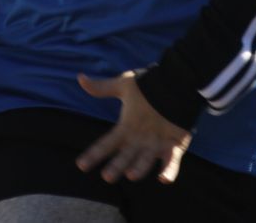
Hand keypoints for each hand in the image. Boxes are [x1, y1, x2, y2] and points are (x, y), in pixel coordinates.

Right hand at [75, 72, 191, 183]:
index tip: (80, 165)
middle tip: (107, 176)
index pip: (107, 144)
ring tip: (131, 175)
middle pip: (125, 157)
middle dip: (116, 167)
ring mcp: (157, 145)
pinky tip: (164, 178)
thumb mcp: (124, 86)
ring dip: (140, 168)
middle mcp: (139, 141)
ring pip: (146, 161)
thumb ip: (103, 87)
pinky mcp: (175, 147)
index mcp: (127, 128)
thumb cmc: (148, 87)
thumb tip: (80, 77)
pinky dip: (169, 170)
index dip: (94, 154)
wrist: (176, 85)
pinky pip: (172, 161)